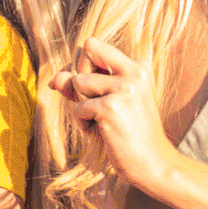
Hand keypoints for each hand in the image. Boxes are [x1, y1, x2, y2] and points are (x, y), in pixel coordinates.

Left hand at [51, 37, 180, 202]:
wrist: (152, 163)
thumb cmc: (129, 132)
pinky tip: (105, 133)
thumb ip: (81, 85)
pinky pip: (78, 109)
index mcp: (138, 65)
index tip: (88, 87)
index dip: (82, 64)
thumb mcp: (106, 102)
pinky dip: (84, 124)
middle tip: (98, 107)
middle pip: (83, 56)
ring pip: (77, 83)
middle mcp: (135, 71)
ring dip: (82, 107)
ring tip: (103, 122)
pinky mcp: (111, 107)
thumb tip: (55, 78)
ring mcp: (124, 88)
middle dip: (79, 82)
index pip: (92, 45)